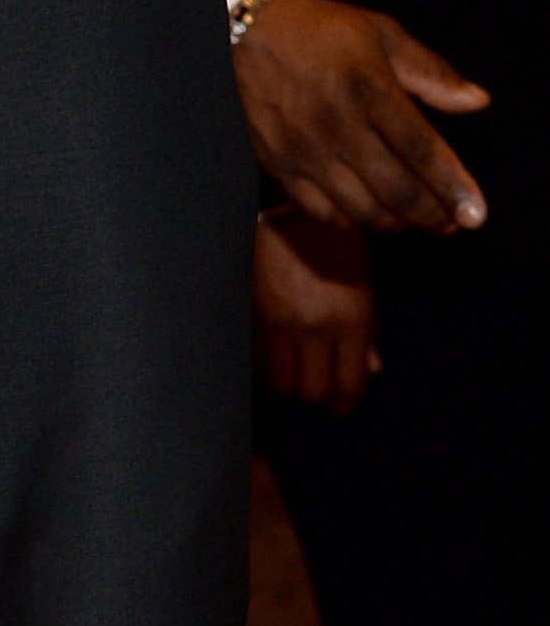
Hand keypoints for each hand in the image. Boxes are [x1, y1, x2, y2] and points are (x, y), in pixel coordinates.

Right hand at [233, 0, 488, 233]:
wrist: (244, 32)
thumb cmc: (321, 31)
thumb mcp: (383, 35)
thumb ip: (432, 72)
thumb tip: (477, 102)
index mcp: (369, 89)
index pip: (421, 150)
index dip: (452, 187)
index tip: (475, 214)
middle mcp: (337, 126)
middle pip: (395, 191)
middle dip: (431, 216)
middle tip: (451, 223)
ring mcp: (306, 152)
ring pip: (362, 209)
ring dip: (397, 223)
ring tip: (418, 220)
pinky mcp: (280, 166)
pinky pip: (323, 212)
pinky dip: (354, 221)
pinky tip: (373, 214)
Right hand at [253, 208, 380, 412]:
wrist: (286, 216)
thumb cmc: (333, 244)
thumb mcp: (362, 281)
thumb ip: (367, 329)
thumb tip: (373, 369)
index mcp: (353, 319)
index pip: (350, 385)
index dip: (344, 405)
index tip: (340, 409)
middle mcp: (319, 328)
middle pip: (314, 394)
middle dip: (315, 398)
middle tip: (315, 392)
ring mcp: (283, 326)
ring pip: (282, 386)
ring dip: (287, 387)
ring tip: (291, 377)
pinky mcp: (254, 321)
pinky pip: (257, 367)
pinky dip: (264, 372)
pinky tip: (270, 362)